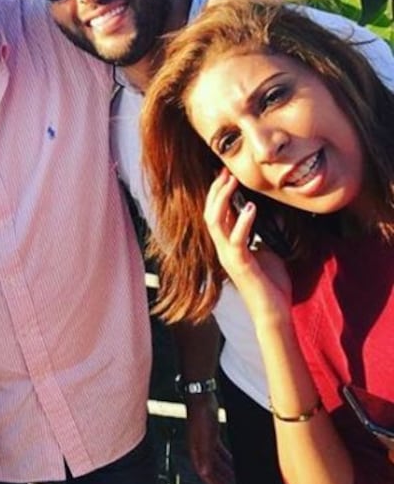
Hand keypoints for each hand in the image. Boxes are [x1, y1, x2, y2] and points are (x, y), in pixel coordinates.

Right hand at [184, 393, 234, 483]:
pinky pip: (219, 451)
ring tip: (236, 478)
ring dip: (225, 470)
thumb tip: (203, 473)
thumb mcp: (204, 438)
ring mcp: (205, 441)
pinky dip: (226, 458)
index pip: (205, 474)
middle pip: (211, 469)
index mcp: (196, 451)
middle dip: (221, 480)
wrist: (201, 397)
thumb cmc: (200, 415)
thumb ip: (204, 455)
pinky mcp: (211, 433)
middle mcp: (199, 448)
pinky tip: (234, 460)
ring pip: (216, 461)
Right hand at [204, 169, 291, 321]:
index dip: (218, 193)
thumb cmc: (271, 284)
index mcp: (228, 245)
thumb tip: (268, 217)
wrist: (273, 312)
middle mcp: (223, 249)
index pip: (216, 214)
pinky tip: (251, 207)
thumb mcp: (267, 251)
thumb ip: (261, 235)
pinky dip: (243, 222)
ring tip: (232, 182)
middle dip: (216, 190)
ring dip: (223, 199)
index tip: (226, 174)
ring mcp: (228, 256)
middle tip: (225, 171)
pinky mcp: (240, 264)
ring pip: (215, 222)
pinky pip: (236, 239)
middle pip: (210, 213)